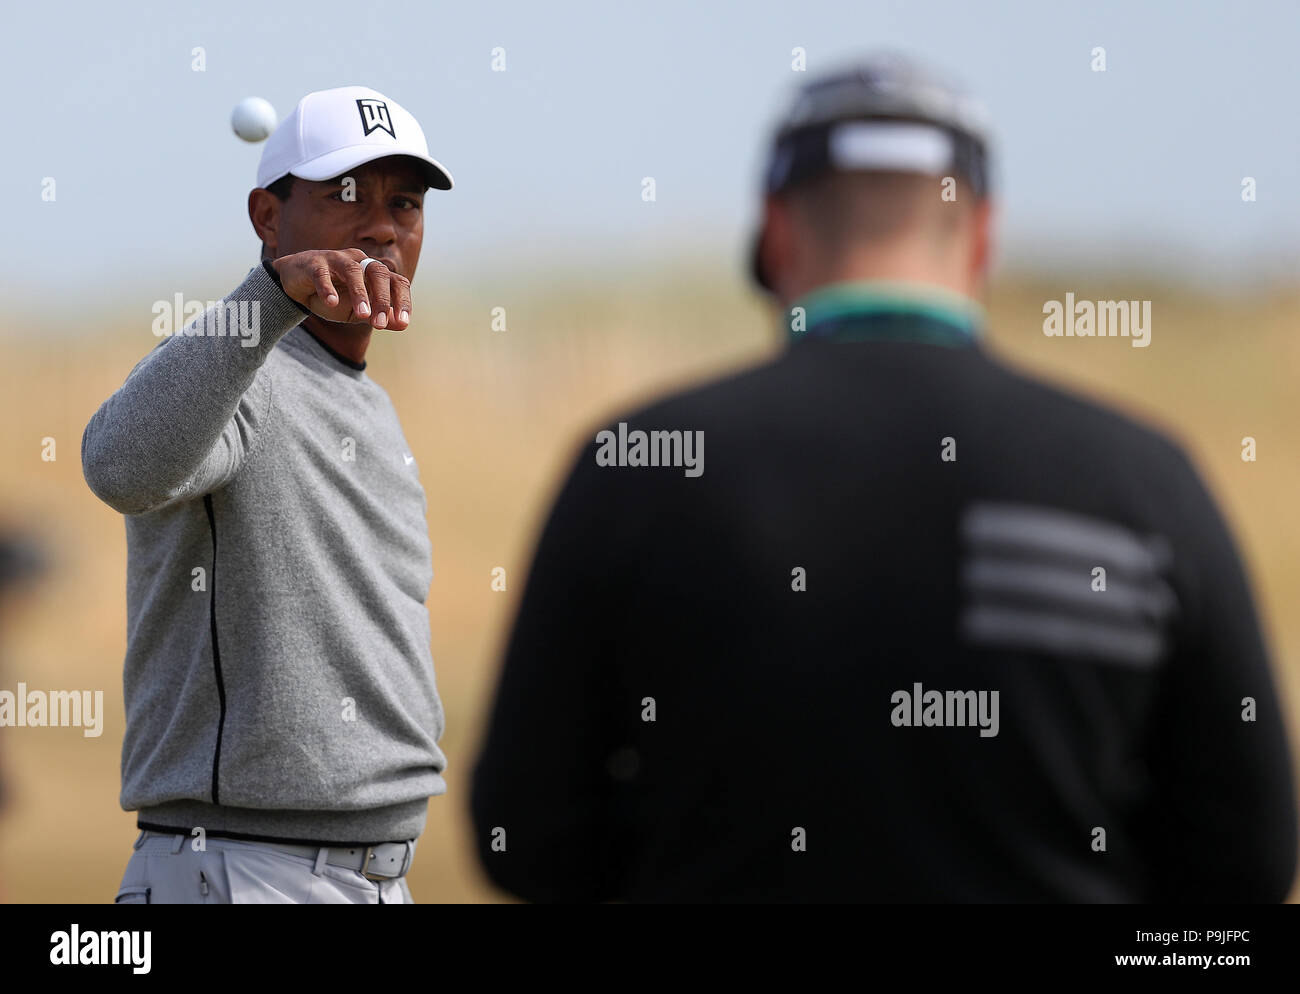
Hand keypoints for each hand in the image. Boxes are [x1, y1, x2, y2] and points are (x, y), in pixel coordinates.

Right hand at [272, 248, 410, 330]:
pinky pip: (322, 274)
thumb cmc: (335, 296)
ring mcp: (336, 259)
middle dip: (382, 299)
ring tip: (362, 315)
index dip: (402, 301)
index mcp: (374, 272)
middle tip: (379, 324)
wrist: (298, 286)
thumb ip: (380, 316)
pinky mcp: (314, 264)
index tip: (404, 323)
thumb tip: (403, 325)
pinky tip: (331, 302)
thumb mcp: (359, 310)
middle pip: (378, 272)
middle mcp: (359, 261)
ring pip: (353, 271)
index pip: (396, 282)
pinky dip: (327, 288)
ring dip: (360, 293)